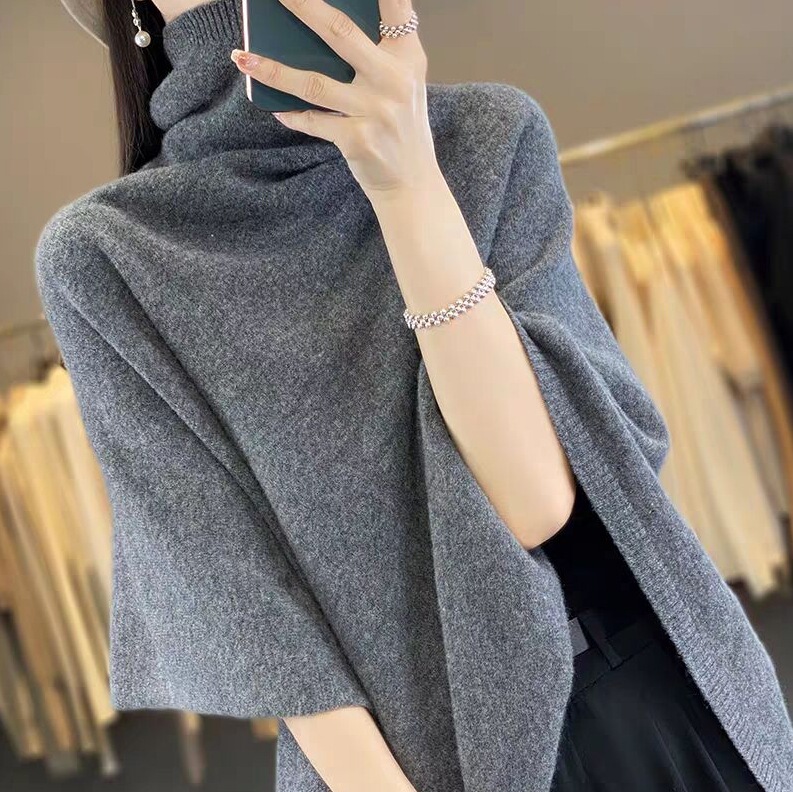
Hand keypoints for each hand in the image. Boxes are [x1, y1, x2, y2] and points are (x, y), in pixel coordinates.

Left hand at [230, 0, 439, 199]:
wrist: (412, 184)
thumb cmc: (401, 128)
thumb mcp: (403, 84)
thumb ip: (378, 53)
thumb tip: (321, 28)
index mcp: (407, 57)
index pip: (394, 5)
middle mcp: (394, 80)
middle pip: (340, 32)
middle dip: (302, 6)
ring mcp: (375, 110)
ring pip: (313, 82)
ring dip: (273, 70)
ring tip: (243, 58)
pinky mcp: (358, 139)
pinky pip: (312, 120)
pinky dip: (291, 115)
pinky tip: (275, 108)